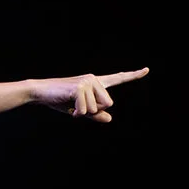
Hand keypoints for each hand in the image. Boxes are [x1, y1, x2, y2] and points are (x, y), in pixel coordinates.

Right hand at [27, 67, 148, 122]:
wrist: (41, 92)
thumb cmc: (60, 101)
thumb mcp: (80, 111)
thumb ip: (96, 115)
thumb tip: (110, 119)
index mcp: (96, 83)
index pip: (117, 78)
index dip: (133, 75)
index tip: (147, 69)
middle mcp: (94, 79)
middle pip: (108, 103)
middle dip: (94, 111)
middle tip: (78, 106)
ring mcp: (87, 81)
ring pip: (97, 108)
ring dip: (83, 112)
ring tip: (71, 103)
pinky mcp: (80, 87)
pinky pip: (86, 110)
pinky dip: (77, 114)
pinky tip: (68, 105)